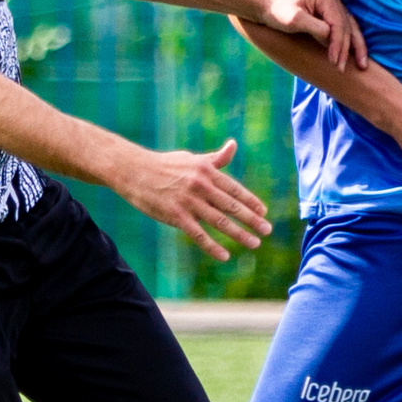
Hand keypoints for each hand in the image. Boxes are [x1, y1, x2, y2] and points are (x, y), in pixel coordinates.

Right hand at [115, 138, 270, 262]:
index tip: (264, 212)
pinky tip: (225, 256)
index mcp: (207, 171)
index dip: (251, 201)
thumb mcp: (192, 159)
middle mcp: (201, 185)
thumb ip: (215, 159)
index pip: (235, 189)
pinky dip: (213, 246)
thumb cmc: (165, 165)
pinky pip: (198, 234)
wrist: (133, 171)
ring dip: (239, 234)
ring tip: (254, 243)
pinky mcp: (176, 215)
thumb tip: (233, 145)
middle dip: (252, 220)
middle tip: (267, 231)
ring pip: (219, 221)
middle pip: (232, 206)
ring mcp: (189, 201)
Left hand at [284, 0, 367, 70]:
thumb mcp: (293, 19)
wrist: (267, 4)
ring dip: (355, 47)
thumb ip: (314, 28)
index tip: (334, 61)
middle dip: (347, 49)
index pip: (338, 23)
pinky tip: (354, 56)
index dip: (338, 44)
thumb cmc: (277, 10)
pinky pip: (345, 29)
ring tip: (361, 66)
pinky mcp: (330, 12)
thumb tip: (331, 39)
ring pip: (350, 28)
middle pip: (346, 26)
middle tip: (342, 69)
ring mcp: (333, 4)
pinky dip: (349, 43)